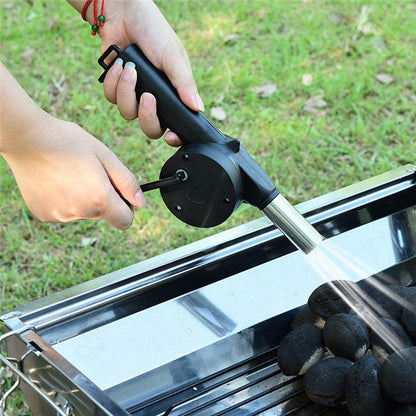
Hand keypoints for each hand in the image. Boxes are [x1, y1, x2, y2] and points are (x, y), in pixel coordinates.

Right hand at [2, 113, 143, 229]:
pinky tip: (56, 181)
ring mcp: (59, 216)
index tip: (119, 193)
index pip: (125, 221)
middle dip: (103, 198)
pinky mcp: (44, 215)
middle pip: (104, 215)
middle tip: (89, 173)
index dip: (126, 208)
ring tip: (69, 174)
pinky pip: (64, 212)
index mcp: (99, 199)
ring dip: (83, 199)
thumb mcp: (106, 156)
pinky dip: (65, 200)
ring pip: (83, 213)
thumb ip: (126, 182)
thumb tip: (141, 203)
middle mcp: (80, 212)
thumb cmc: (68, 142)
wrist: (27, 138)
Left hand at [71, 0, 203, 145]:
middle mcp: (155, 100)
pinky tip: (119, 64)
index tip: (170, 136)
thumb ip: (184, 84)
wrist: (124, 14)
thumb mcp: (173, 57)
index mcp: (173, 95)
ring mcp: (134, 96)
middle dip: (147, 115)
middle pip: (151, 129)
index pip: (176, 125)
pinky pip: (112, 99)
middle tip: (148, 96)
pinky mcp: (116, 89)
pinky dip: (114, 82)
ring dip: (127, 91)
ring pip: (128, 114)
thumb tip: (198, 107)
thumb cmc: (154, 32)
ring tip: (129, 68)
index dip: (174, 137)